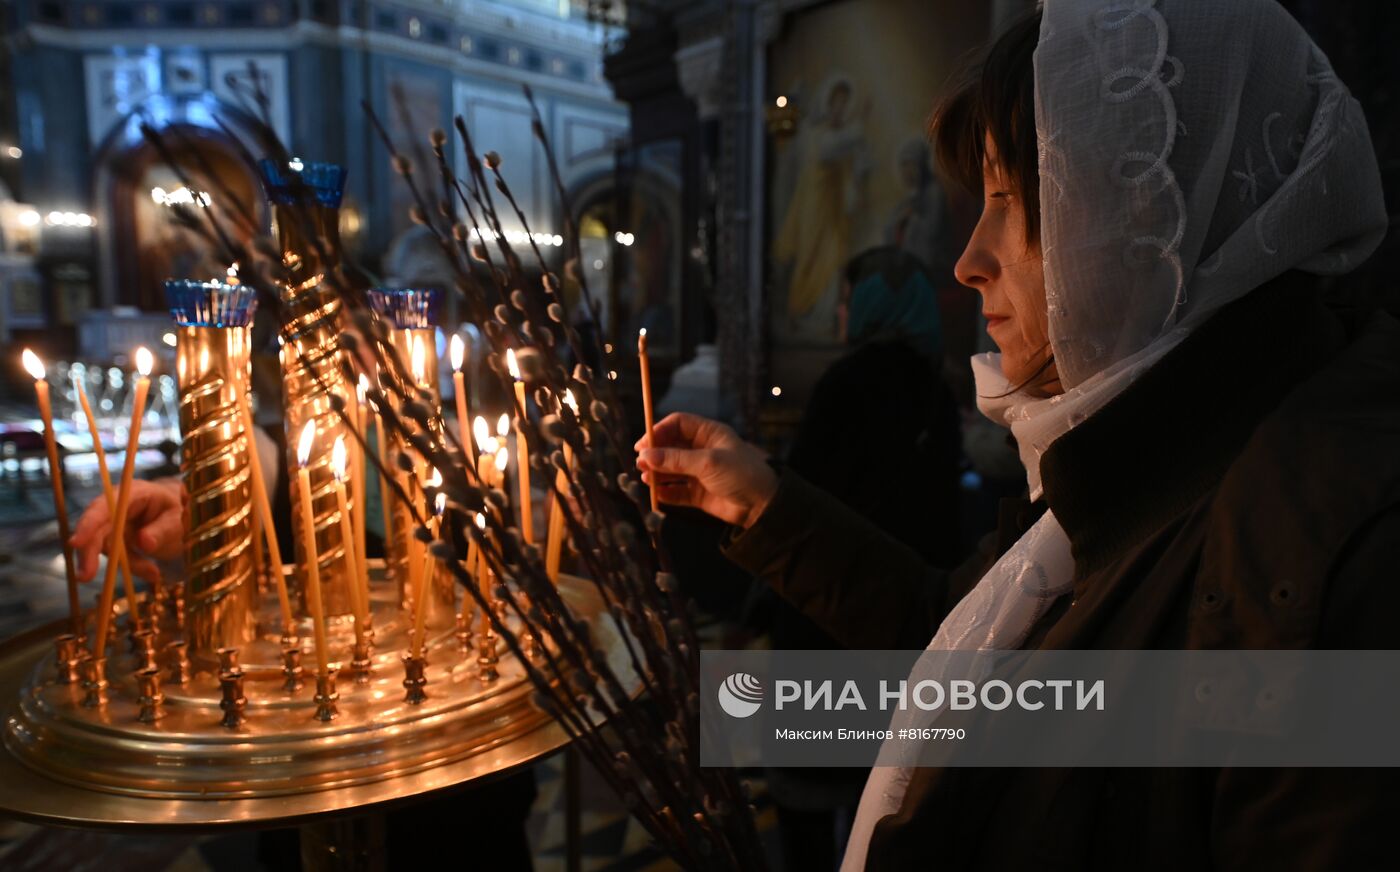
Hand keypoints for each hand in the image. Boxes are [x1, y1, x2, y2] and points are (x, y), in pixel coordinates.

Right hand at [69, 479, 185, 583]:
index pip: (105, 505)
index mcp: (134, 493)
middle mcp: (118, 506)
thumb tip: (143, 542)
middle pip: (95, 527)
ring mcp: (114, 523)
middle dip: (88, 553)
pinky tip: (152, 573)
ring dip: (126, 564)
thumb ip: (163, 530)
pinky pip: (116, 556)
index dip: (89, 523)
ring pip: (106, 547)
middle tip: (86, 576)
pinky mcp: (115, 538)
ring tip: (153, 573)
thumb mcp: (178, 520)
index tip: (76, 543)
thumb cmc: (178, 511)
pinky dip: (132, 567)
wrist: (180, 514)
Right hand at [634, 413, 778, 528]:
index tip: (643, 444)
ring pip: (671, 470)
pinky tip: (657, 494)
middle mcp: (703, 450)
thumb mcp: (709, 462)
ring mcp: (701, 472)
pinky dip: (666, 492)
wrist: (764, 506)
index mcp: (709, 434)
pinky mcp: (700, 493)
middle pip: (671, 447)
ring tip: (646, 478)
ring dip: (658, 473)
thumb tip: (646, 456)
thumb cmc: (742, 474)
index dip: (659, 431)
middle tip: (641, 463)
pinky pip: (677, 491)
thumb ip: (676, 460)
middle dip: (655, 454)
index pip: (678, 424)